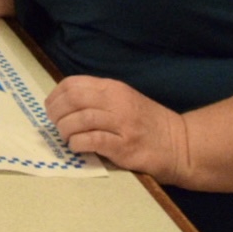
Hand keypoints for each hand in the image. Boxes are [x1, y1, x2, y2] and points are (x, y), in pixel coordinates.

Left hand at [45, 75, 191, 184]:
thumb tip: (63, 103)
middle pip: (73, 99)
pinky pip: (92, 140)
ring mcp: (122, 124)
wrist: (181, 145)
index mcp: (113, 88)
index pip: (73, 84)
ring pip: (79, 119)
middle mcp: (116, 102)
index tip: (50, 108)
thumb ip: (98, 97)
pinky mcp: (125, 146)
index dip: (55, 96)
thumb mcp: (123, 99)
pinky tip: (77, 147)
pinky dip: (78, 143)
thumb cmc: (148, 123)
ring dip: (65, 130)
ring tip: (66, 138)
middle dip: (56, 113)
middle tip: (55, 125)